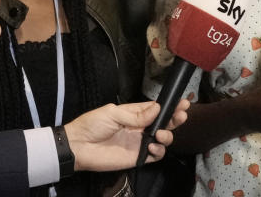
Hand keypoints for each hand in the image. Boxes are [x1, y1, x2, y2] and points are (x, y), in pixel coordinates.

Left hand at [66, 100, 188, 170]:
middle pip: (164, 122)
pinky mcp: (138, 157)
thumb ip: (136, 114)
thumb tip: (158, 108)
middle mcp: (141, 127)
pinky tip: (152, 146)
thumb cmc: (92, 125)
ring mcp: (140, 143)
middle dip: (175, 118)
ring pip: (163, 138)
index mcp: (135, 113)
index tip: (182, 103)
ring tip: (160, 134)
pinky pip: (155, 155)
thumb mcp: (113, 113)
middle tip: (182, 115)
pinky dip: (159, 151)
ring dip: (168, 135)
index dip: (170, 106)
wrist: (78, 147)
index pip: (157, 108)